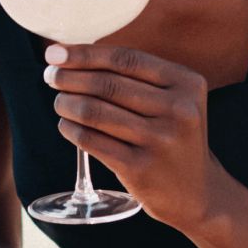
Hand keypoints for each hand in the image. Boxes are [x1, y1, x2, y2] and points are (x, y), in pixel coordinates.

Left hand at [44, 42, 224, 231]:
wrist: (197, 193)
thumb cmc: (174, 136)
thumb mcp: (175, 100)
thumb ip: (139, 76)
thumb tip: (77, 54)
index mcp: (187, 83)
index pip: (126, 59)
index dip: (85, 54)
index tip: (55, 54)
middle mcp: (178, 110)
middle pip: (108, 84)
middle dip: (70, 77)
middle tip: (51, 76)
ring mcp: (160, 141)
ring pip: (96, 112)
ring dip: (67, 103)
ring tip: (59, 101)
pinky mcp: (141, 168)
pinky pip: (93, 141)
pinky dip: (72, 130)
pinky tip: (66, 125)